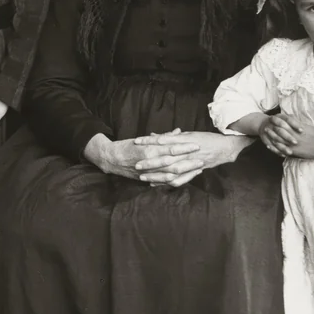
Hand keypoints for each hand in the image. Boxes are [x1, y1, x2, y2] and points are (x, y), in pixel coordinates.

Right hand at [86, 132, 200, 182]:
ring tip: (198, 168)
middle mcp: (149, 162)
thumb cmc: (128, 146)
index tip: (197, 145)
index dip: (184, 147)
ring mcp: (148, 173)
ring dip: (185, 172)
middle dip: (189, 161)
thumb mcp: (144, 139)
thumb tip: (178, 132)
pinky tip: (186, 178)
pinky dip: (175, 180)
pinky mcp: (147, 179)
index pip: (170, 148)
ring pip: (170, 174)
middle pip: (173, 163)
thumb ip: (162, 137)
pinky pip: (164, 182)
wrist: (111, 159)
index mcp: (149, 149)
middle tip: (203, 158)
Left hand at [132, 130, 252, 185]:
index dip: (150, 141)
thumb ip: (170, 136)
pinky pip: (180, 179)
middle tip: (137, 165)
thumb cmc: (206, 139)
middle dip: (151, 162)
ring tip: (144, 177)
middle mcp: (187, 152)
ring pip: (172, 171)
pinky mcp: (195, 171)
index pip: (164, 140)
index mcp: (185, 140)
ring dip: (157, 175)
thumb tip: (153, 136)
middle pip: (166, 157)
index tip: (137, 142)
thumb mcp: (188, 134)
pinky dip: (168, 183)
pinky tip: (157, 185)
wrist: (226, 148)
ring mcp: (192, 163)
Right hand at [259, 114, 299, 156]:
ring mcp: (267, 131)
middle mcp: (272, 124)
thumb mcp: (286, 118)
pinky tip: (283, 155)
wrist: (263, 124)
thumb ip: (294, 121)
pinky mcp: (264, 138)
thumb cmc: (280, 121)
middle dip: (288, 137)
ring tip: (290, 152)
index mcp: (279, 116)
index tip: (302, 130)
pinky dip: (276, 151)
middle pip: (280, 130)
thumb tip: (305, 127)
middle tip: (296, 143)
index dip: (295, 124)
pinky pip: (270, 145)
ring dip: (282, 147)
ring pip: (275, 139)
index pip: (288, 119)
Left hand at [269, 114, 313, 159]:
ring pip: (279, 139)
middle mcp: (294, 136)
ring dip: (271, 136)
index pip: (285, 123)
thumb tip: (292, 119)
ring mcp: (293, 144)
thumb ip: (298, 124)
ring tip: (266, 134)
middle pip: (279, 130)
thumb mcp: (308, 127)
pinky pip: (281, 149)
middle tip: (265, 127)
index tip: (272, 119)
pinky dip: (274, 146)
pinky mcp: (293, 151)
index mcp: (297, 129)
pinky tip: (270, 145)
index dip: (277, 121)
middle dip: (272, 128)